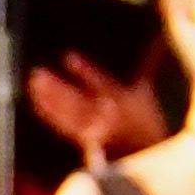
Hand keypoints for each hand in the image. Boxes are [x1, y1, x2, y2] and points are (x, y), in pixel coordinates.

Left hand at [25, 57, 153, 153]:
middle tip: (38, 73)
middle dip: (56, 86)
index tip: (68, 57)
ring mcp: (94, 128)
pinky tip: (39, 101)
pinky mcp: (84, 138)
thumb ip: (148, 65)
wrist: (144, 154)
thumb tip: (159, 40)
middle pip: (76, 99)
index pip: (101, 82)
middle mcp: (107, 114)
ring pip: (66, 112)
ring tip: (35, 82)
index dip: (84, 70)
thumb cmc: (146, 120)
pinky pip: (62, 124)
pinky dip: (49, 111)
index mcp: (123, 99)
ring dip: (48, 97)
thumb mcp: (147, 92)